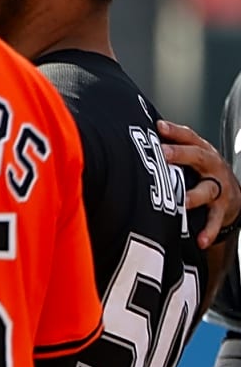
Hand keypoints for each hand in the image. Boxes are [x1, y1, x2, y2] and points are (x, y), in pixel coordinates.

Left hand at [160, 119, 240, 248]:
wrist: (232, 195)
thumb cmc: (201, 171)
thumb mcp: (191, 156)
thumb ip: (169, 146)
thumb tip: (134, 134)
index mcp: (202, 151)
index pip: (189, 136)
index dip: (175, 131)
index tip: (158, 126)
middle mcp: (212, 166)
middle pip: (199, 157)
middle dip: (181, 154)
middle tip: (165, 154)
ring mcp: (218, 187)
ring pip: (208, 189)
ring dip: (195, 195)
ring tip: (183, 201)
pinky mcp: (222, 208)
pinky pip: (214, 220)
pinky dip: (208, 231)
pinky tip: (201, 240)